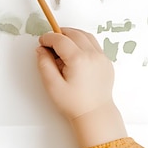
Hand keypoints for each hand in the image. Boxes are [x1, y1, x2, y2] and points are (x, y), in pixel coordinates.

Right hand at [36, 28, 126, 147]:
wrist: (94, 114)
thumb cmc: (74, 103)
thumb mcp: (52, 85)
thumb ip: (44, 64)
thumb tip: (41, 50)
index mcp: (78, 59)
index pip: (60, 39)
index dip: (48, 38)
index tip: (41, 42)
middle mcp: (92, 55)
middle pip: (74, 33)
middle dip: (59, 34)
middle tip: (49, 43)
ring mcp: (102, 57)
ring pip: (85, 36)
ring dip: (72, 36)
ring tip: (62, 45)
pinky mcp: (106, 62)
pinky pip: (94, 45)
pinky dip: (83, 43)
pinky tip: (75, 53)